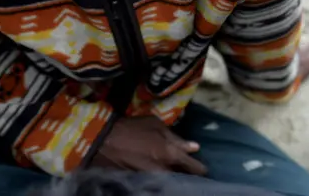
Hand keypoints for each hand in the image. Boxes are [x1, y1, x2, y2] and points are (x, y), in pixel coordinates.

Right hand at [90, 116, 207, 174]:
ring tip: (178, 176)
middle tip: (192, 175)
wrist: (104, 140)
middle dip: (189, 177)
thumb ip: (175, 137)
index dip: (200, 168)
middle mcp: (164, 169)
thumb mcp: (155, 124)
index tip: (204, 170)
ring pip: (171, 182)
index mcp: (170, 153)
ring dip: (176, 179)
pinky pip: (158, 184)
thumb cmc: (132, 128)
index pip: (193, 166)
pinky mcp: (142, 182)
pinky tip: (164, 178)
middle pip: (184, 179)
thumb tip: (194, 147)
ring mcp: (153, 178)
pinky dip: (163, 181)